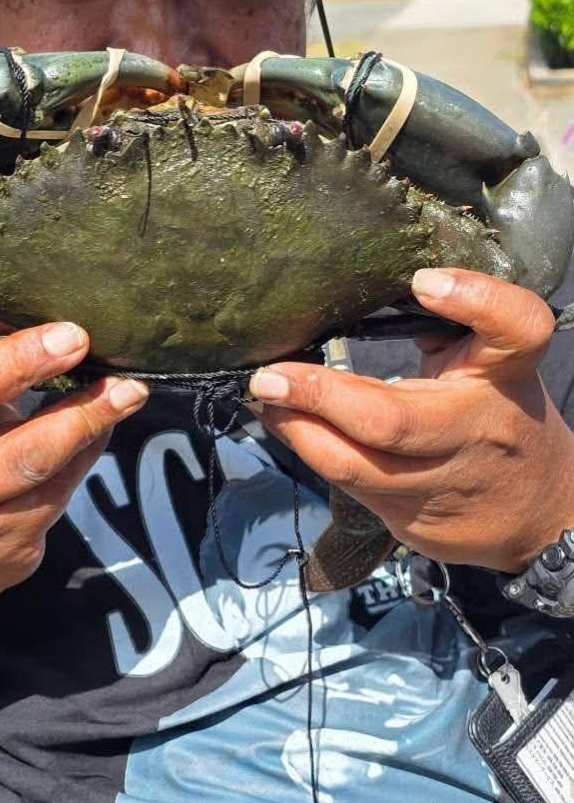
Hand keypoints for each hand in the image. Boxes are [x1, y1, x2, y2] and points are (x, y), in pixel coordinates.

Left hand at [249, 269, 573, 571]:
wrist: (540, 514)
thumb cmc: (497, 414)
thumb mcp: (488, 363)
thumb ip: (443, 327)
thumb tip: (356, 290)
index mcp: (505, 372)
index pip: (516, 328)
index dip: (475, 299)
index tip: (422, 280)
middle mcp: (478, 429)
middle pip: (393, 421)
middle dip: (319, 396)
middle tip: (270, 375)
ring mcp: (444, 483)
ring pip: (355, 466)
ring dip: (296, 429)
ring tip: (262, 397)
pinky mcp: (414, 522)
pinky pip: (348, 486)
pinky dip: (309, 450)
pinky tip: (283, 423)